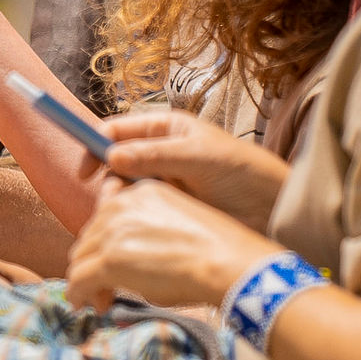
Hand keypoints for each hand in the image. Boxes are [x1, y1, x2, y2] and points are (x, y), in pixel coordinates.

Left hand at [63, 177, 280, 312]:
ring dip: (87, 280)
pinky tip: (86, 305)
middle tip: (105, 287)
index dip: (104, 241)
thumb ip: (144, 231)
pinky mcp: (110, 258)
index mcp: (140, 192)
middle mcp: (121, 205)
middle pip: (89, 237)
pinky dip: (78, 294)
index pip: (105, 215)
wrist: (227, 263)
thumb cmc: (214, 251)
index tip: (110, 260)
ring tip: (101, 300)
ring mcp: (113, 231)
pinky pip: (78, 279)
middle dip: (94, 263)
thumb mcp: (175, 224)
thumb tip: (123, 262)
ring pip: (81, 257)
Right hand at [90, 109, 292, 230]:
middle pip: (114, 162)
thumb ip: (154, 156)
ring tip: (126, 219)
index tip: (86, 171)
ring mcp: (163, 181)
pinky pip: (138, 210)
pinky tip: (136, 230)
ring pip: (123, 189)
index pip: (116, 131)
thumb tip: (111, 157)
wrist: (274, 208)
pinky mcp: (168, 207)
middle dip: (106, 180)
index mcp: (165, 129)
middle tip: (112, 202)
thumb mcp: (198, 156)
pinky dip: (131, 218)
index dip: (95, 146)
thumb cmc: (242, 171)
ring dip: (118, 203)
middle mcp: (158, 153)